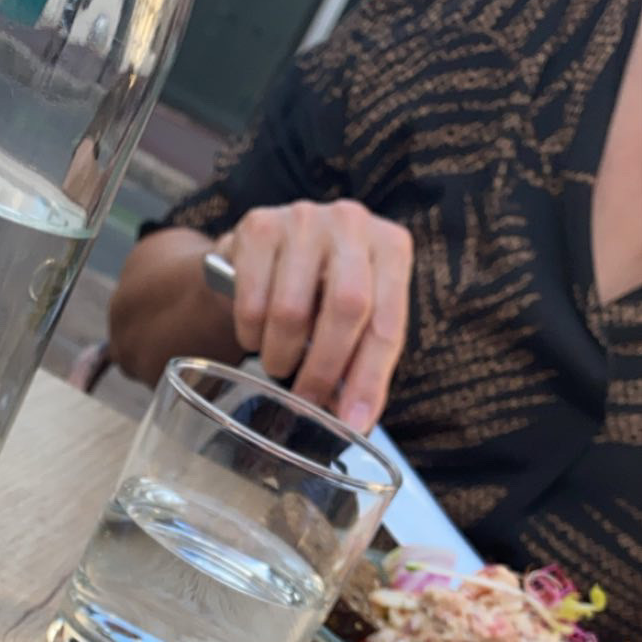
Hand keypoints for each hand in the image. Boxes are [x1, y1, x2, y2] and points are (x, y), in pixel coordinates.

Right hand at [216, 201, 412, 432]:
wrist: (262, 255)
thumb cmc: (317, 294)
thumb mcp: (351, 319)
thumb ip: (360, 359)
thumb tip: (354, 420)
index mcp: (391, 248)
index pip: (388, 323)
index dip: (370, 379)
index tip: (353, 422)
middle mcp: (353, 224)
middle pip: (347, 307)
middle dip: (323, 368)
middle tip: (306, 401)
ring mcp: (305, 219)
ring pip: (291, 310)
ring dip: (280, 355)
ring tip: (280, 363)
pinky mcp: (259, 226)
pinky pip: (251, 302)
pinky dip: (250, 334)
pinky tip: (256, 334)